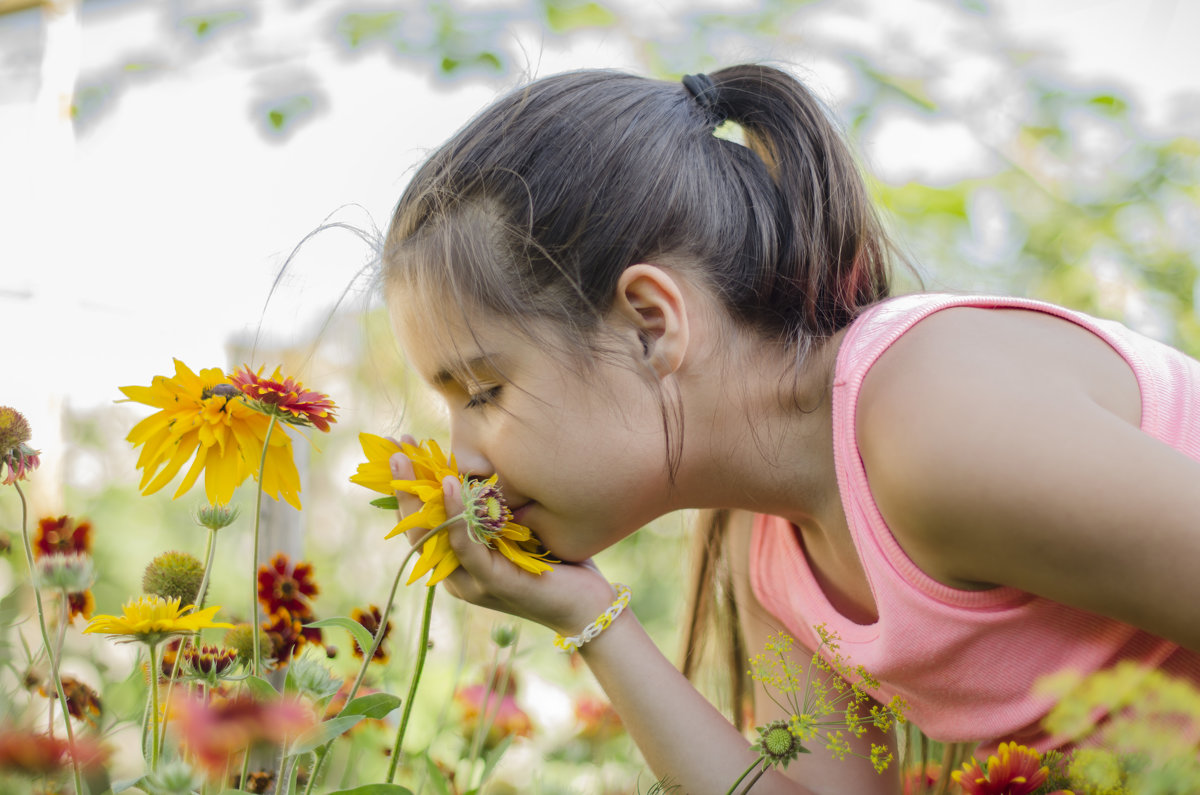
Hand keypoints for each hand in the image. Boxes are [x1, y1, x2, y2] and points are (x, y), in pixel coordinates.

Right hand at [387, 436, 615, 635]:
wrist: (588, 605)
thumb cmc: (557, 563)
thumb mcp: (519, 529)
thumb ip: (495, 509)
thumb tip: (481, 467)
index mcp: (458, 564)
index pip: (421, 524)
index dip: (407, 488)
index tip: (400, 449)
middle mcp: (456, 575)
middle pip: (416, 529)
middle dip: (402, 486)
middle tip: (393, 449)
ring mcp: (471, 581)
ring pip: (432, 535)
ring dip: (417, 495)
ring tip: (407, 459)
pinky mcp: (492, 582)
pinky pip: (466, 544)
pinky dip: (455, 514)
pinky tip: (449, 484)